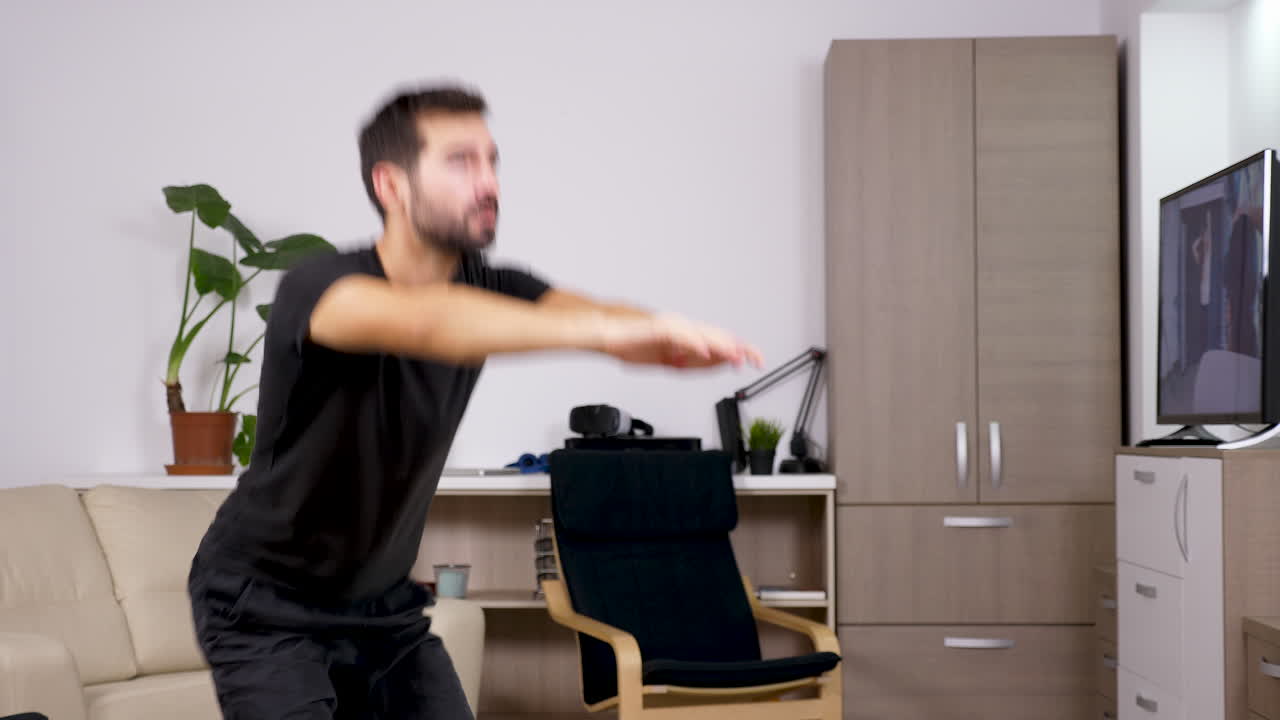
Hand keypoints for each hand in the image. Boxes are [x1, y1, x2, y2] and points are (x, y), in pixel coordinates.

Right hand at [599, 312, 763, 369]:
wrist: (607, 333)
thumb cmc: (632, 344)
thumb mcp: (669, 362)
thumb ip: (692, 364)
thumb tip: (714, 366)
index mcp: (688, 336)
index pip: (720, 342)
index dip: (740, 351)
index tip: (756, 362)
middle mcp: (684, 328)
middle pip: (717, 336)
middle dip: (738, 349)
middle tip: (754, 361)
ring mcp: (673, 326)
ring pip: (703, 335)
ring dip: (721, 347)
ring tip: (735, 357)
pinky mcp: (659, 327)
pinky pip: (680, 335)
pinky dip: (694, 344)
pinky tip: (704, 352)